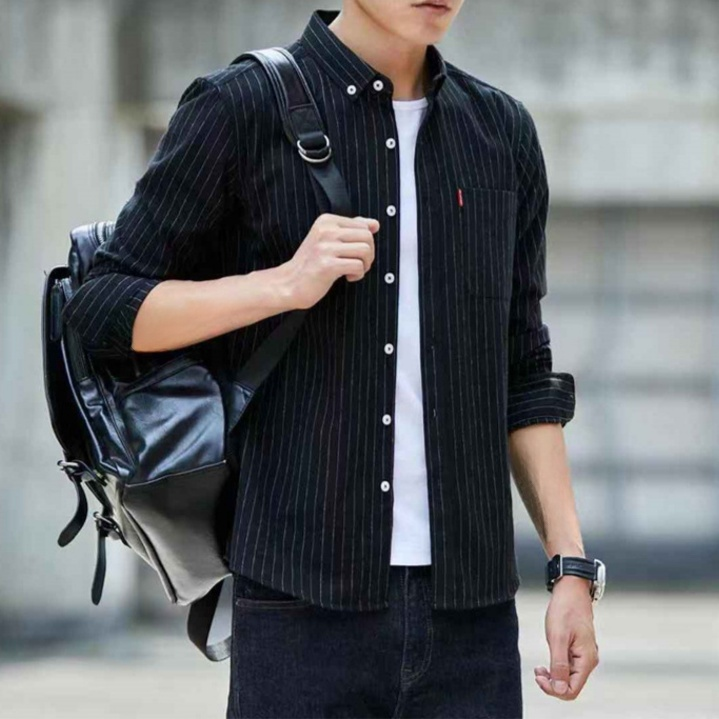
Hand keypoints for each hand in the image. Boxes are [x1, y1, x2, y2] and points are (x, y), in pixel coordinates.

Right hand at [282, 213, 378, 308]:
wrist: (289, 283)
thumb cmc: (311, 264)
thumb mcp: (329, 240)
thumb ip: (351, 230)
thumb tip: (375, 224)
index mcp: (326, 221)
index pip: (363, 225)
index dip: (366, 242)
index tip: (354, 254)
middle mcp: (326, 231)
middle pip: (367, 237)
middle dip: (369, 254)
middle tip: (358, 264)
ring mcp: (325, 247)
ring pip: (365, 250)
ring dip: (365, 265)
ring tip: (352, 271)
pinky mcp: (328, 265)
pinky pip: (358, 266)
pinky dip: (358, 274)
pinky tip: (347, 277)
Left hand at [534, 575, 598, 700]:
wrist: (571, 590)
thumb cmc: (565, 610)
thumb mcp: (558, 637)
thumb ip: (559, 664)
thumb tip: (560, 689)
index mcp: (586, 660)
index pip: (572, 690)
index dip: (554, 689)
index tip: (539, 677)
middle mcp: (588, 660)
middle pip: (571, 686)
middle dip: (552, 684)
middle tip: (537, 671)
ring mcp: (584, 655)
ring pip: (569, 677)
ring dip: (553, 676)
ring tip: (539, 668)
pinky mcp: (578, 649)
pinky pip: (568, 667)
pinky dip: (556, 667)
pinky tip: (546, 662)